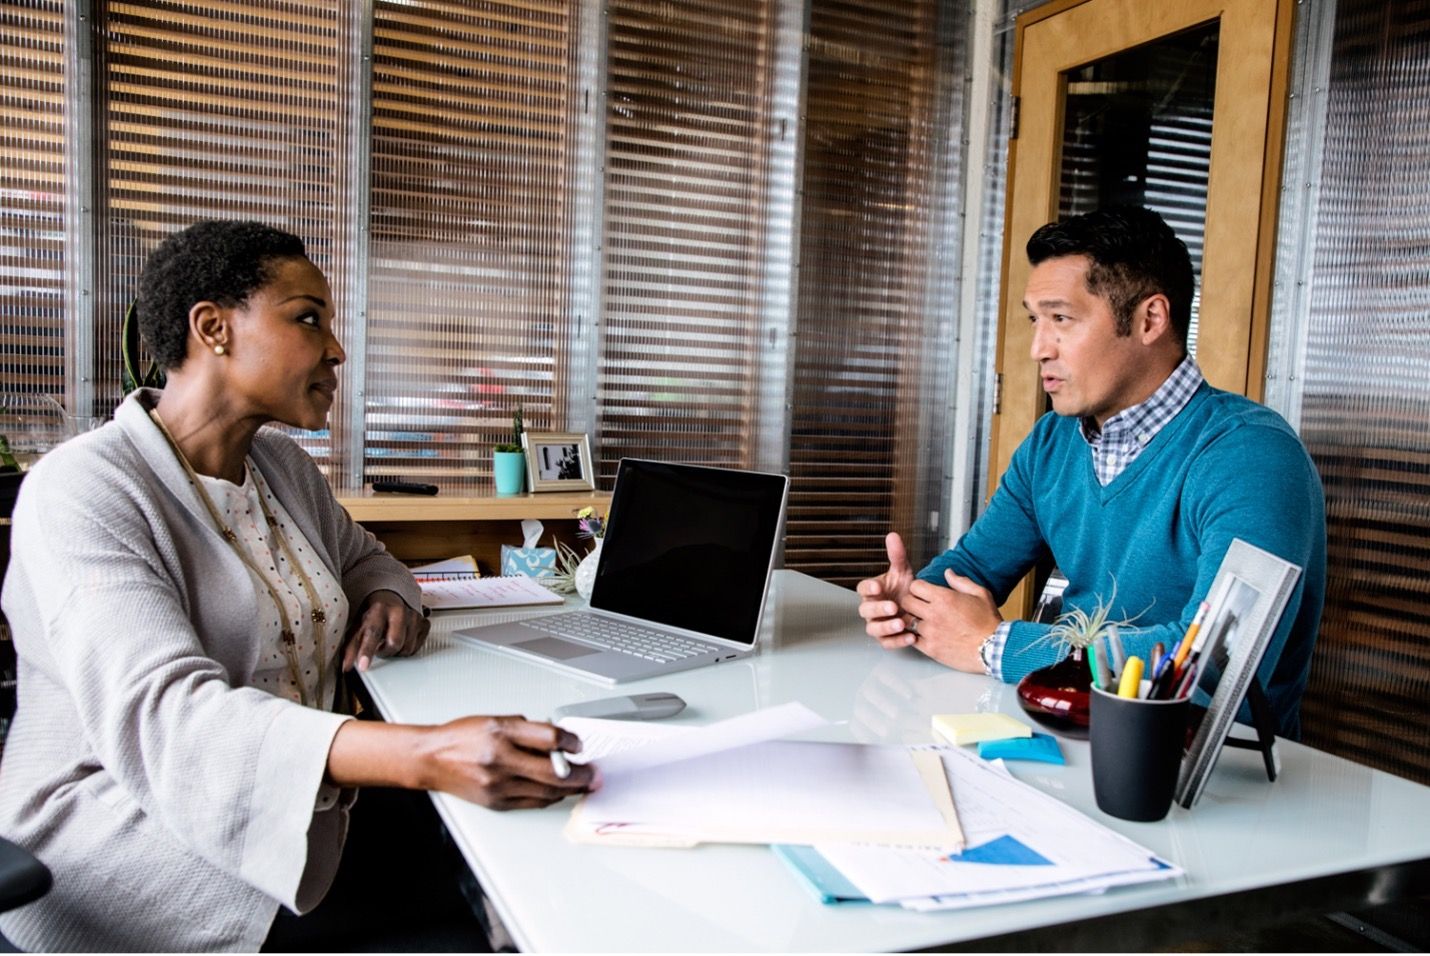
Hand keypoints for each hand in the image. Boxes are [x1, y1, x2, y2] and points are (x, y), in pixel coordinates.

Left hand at [343, 589, 429, 672]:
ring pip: (407, 649)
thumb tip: (346, 666)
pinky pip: (417, 647)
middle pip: (395, 643)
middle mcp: (399, 611)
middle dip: (385, 651)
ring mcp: (414, 616)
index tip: (363, 666)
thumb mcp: (359, 626)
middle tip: (379, 648)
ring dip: (396, 652)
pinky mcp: (424, 623)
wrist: (390, 596)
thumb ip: (352, 646)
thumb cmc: (373, 613)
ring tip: (390, 643)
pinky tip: (402, 640)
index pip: (373, 632)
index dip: (367, 651)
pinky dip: (408, 648)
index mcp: (379, 609)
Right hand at [421, 715, 599, 809]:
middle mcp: (500, 759)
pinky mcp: (497, 802)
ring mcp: (498, 784)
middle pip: (554, 771)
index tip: (578, 744)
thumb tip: (558, 740)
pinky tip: (559, 791)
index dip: (571, 742)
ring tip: (583, 783)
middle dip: (581, 774)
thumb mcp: (496, 720)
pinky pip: (534, 802)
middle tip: (593, 772)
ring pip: (547, 791)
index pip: (549, 738)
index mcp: (502, 733)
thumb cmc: (463, 736)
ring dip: (570, 788)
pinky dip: (551, 796)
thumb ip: (527, 729)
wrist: (432, 758)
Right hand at [856, 532, 918, 644]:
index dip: (869, 587)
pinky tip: (910, 637)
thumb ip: (897, 555)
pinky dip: (897, 642)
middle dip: (878, 609)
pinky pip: (887, 643)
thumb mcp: (903, 571)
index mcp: (872, 591)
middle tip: (892, 606)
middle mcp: (871, 608)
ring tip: (902, 623)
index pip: (863, 588)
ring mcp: (878, 624)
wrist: (916, 607)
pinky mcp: (887, 638)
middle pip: (866, 610)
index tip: (878, 586)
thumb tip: (893, 536)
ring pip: (874, 629)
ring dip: (886, 627)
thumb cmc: (904, 589)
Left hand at [896, 570, 1002, 671]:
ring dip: (913, 620)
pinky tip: (925, 635)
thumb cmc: (988, 622)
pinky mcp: (930, 649)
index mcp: (944, 598)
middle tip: (919, 606)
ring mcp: (930, 632)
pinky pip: (912, 640)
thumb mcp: (980, 594)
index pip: (915, 586)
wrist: (994, 649)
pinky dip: (915, 637)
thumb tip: (948, 572)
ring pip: (907, 621)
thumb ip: (961, 581)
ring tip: (923, 622)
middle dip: (911, 602)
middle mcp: (933, 614)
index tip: (923, 592)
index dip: (918, 588)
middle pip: (906, 602)